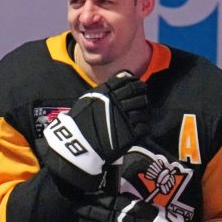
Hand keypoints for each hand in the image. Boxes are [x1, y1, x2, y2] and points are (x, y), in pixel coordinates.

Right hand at [38, 70, 149, 191]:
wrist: (77, 143)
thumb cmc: (79, 121)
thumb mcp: (88, 99)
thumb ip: (104, 89)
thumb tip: (121, 78)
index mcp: (107, 93)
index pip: (127, 82)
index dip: (135, 82)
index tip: (137, 85)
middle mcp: (118, 103)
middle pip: (138, 93)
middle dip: (141, 94)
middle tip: (141, 98)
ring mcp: (125, 118)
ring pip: (143, 110)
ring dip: (143, 111)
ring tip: (141, 114)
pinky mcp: (130, 134)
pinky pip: (144, 127)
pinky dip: (143, 125)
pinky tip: (139, 127)